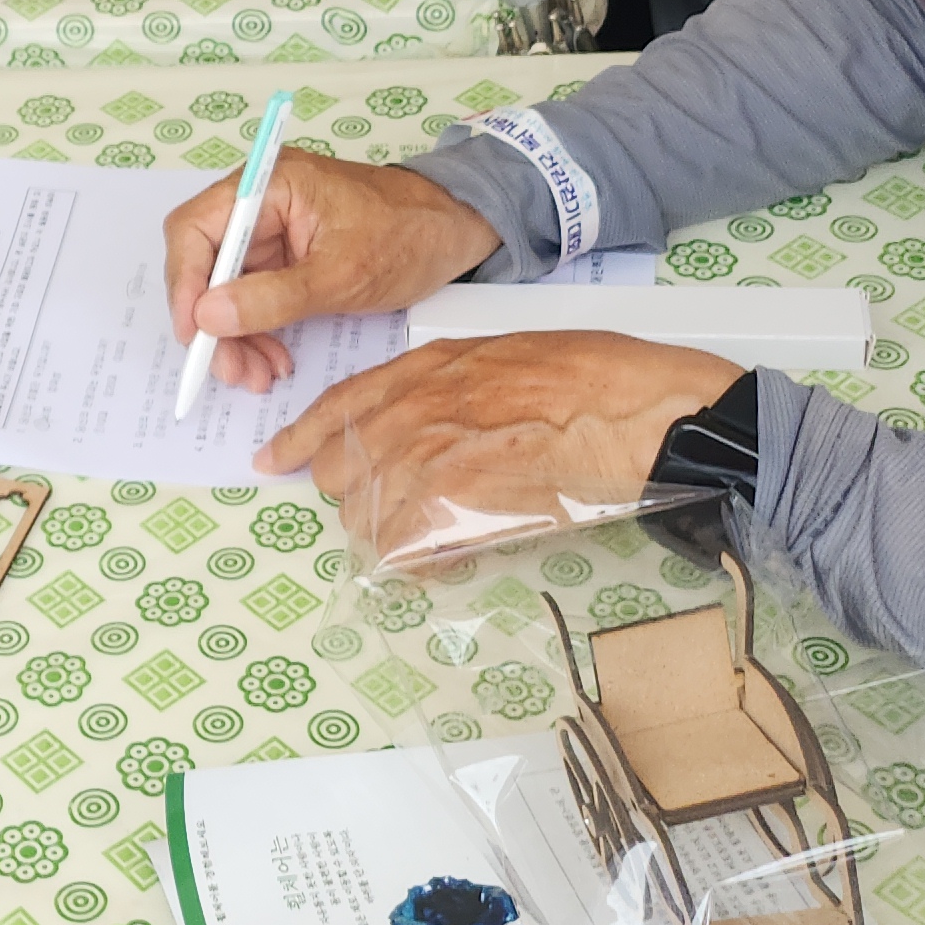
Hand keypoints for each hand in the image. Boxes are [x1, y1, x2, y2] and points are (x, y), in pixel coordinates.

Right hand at [162, 149, 499, 392]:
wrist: (457, 233)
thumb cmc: (409, 235)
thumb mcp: (342, 274)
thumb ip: (272, 298)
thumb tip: (207, 317)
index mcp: (267, 185)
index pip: (194, 228)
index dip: (183, 283)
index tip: (194, 333)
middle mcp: (259, 205)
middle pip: (204, 265)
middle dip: (212, 322)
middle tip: (228, 370)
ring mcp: (272, 236)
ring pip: (225, 291)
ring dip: (234, 337)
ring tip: (256, 375)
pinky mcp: (286, 262)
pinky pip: (253, 301)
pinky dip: (257, 334)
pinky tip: (272, 360)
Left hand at [263, 330, 739, 561]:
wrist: (648, 409)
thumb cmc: (603, 380)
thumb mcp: (513, 358)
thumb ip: (459, 387)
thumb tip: (435, 424)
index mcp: (433, 366)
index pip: (340, 404)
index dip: (303, 438)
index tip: (276, 458)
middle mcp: (421, 404)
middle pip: (345, 468)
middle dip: (359, 498)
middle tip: (396, 516)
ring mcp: (437, 449)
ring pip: (371, 514)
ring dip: (391, 537)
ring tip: (429, 543)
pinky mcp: (461, 496)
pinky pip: (408, 546)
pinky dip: (419, 564)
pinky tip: (441, 566)